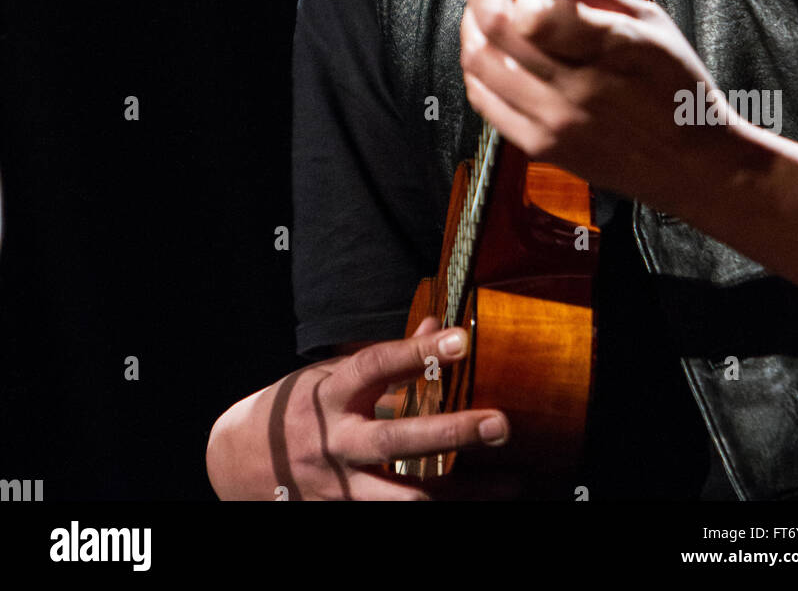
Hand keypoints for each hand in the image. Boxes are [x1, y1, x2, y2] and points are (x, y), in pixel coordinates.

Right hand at [277, 317, 512, 499]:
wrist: (238, 465)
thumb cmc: (296, 410)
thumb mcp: (330, 373)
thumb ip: (386, 358)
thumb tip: (437, 323)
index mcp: (330, 396)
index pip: (376, 365)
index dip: (418, 351)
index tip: (462, 339)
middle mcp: (335, 444)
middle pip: (397, 440)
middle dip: (452, 433)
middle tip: (501, 423)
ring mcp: (339, 489)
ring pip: (406, 499)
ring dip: (464, 494)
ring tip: (511, 482)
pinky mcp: (343, 518)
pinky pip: (396, 522)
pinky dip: (442, 516)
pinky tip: (477, 508)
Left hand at [460, 0, 726, 208]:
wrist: (695, 165)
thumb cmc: (680, 91)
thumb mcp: (653, 25)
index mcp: (611, 50)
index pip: (532, 12)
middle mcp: (574, 90)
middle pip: (493, 31)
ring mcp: (552, 123)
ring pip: (478, 64)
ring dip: (473, 26)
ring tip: (490, 11)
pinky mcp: (540, 148)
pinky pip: (484, 101)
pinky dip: (478, 67)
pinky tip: (494, 53)